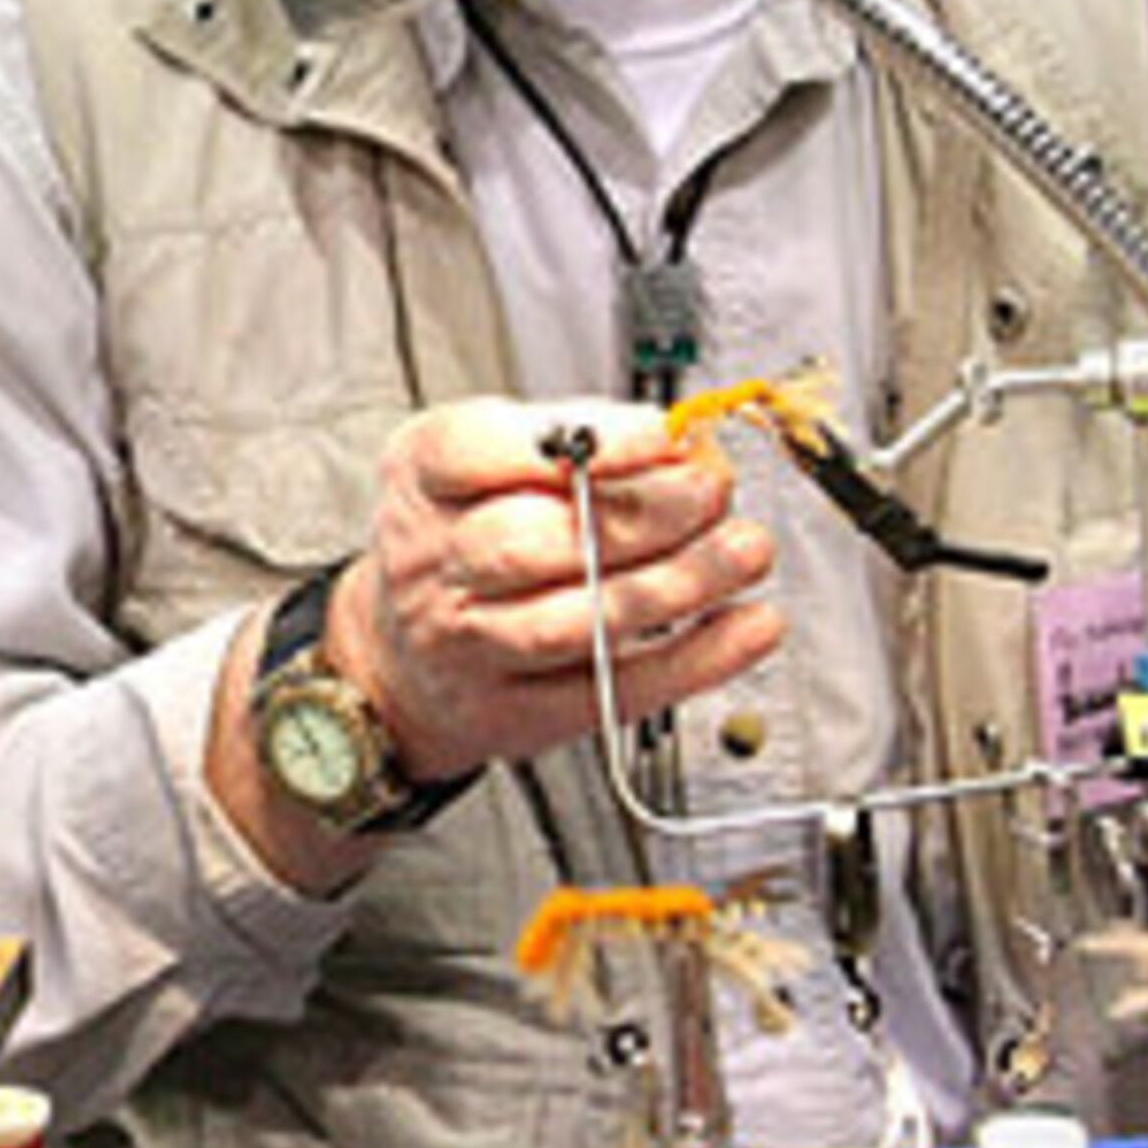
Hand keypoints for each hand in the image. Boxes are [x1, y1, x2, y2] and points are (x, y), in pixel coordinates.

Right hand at [338, 393, 782, 777]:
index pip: (481, 451)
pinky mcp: (519, 714)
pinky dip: (696, 659)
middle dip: (640, 515)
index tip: (663, 434)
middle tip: (711, 492)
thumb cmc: (460, 539)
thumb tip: (678, 443)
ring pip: (578, 621)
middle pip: (531, 543)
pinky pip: (616, 688)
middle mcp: (434, 565)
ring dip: (677, 585)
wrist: (401, 657)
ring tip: (743, 551)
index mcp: (423, 478)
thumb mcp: (487, 460)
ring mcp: (470, 647)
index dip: (582, 443)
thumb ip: (573, 439)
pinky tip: (746, 625)